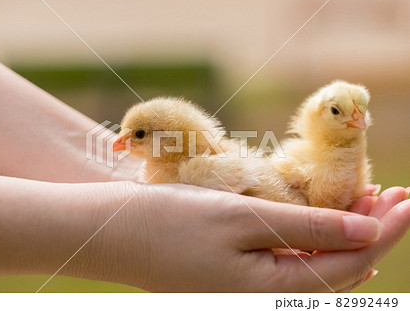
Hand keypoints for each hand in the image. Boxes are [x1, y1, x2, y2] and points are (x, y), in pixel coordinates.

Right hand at [0, 170, 407, 291]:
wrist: (113, 232)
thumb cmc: (172, 222)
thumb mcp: (245, 220)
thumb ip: (310, 231)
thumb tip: (370, 232)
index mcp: (270, 293)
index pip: (350, 264)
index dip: (385, 231)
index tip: (409, 200)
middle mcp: (264, 297)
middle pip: (338, 269)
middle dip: (371, 231)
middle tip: (393, 194)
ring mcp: (249, 288)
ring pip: (316, 266)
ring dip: (344, 233)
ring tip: (366, 200)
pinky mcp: (236, 274)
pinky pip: (289, 262)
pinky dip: (313, 238)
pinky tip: (321, 217)